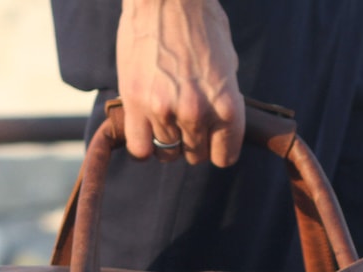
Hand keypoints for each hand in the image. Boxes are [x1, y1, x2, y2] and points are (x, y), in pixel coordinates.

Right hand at [116, 0, 244, 165]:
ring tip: (164, 114)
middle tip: (185, 119)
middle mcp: (196, 112)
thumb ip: (223, 100)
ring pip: (167, 151)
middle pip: (195, 155)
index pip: (224, 157)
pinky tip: (145, 130)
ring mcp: (164, 110)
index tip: (211, 139)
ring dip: (167, 138)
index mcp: (226, 104)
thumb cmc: (200, 22)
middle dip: (192, 142)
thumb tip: (219, 127)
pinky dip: (143, 146)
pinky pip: (140, 148)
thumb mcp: (227, 63)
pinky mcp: (135, 103)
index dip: (218, 148)